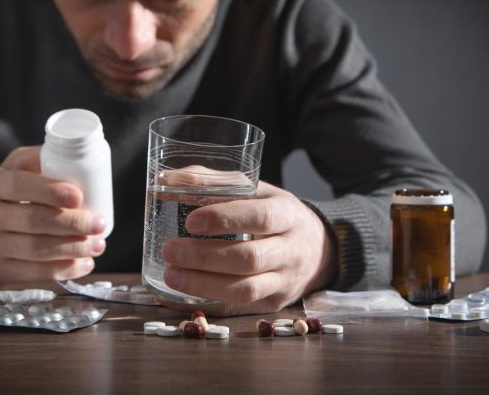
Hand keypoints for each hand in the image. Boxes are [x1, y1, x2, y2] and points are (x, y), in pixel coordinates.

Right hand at [0, 146, 107, 282]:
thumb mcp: (7, 171)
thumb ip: (34, 160)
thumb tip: (70, 152)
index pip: (20, 186)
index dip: (51, 192)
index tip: (79, 196)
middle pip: (33, 221)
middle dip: (72, 224)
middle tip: (99, 223)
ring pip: (37, 250)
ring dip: (74, 248)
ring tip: (98, 244)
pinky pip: (35, 273)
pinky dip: (64, 269)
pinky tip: (85, 263)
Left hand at [158, 181, 336, 315]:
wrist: (319, 250)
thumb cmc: (277, 215)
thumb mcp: (257, 191)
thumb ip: (216, 182)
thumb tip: (169, 179)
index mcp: (288, 215)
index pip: (261, 217)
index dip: (226, 219)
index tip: (191, 221)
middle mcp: (290, 251)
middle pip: (249, 259)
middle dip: (205, 257)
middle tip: (169, 250)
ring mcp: (284, 281)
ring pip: (245, 290)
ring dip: (203, 285)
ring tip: (170, 275)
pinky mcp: (272, 303)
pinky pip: (238, 309)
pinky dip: (206, 304)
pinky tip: (178, 296)